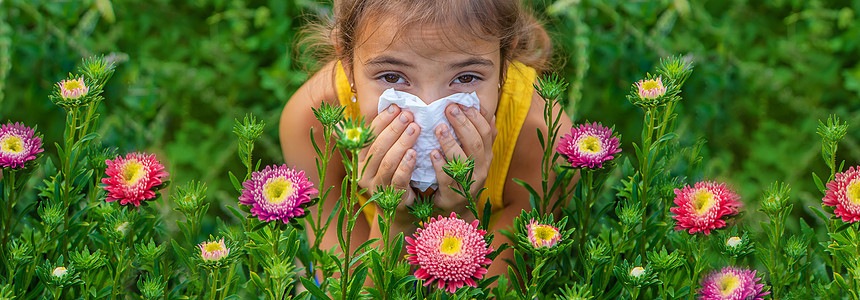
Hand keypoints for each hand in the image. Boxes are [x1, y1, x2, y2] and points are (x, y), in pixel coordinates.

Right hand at [357, 105, 418, 223]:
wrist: (400, 210)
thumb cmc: (397, 175)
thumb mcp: (388, 155)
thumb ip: (387, 136)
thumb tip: (392, 105)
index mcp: (360, 159)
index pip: (368, 136)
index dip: (382, 120)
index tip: (396, 107)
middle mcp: (363, 173)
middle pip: (378, 147)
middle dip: (393, 129)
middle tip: (408, 115)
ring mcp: (375, 187)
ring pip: (387, 162)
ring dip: (401, 143)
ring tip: (415, 128)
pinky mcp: (390, 199)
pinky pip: (398, 180)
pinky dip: (406, 165)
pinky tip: (415, 153)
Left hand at [431, 104, 496, 217]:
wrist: (456, 208)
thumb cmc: (462, 175)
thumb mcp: (475, 157)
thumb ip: (482, 138)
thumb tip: (491, 115)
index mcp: (487, 156)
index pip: (486, 133)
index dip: (475, 117)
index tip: (461, 104)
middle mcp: (481, 169)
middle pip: (475, 144)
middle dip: (462, 124)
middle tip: (448, 109)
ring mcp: (469, 183)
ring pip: (463, 161)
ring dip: (450, 142)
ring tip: (438, 128)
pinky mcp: (453, 195)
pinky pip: (447, 179)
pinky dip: (440, 165)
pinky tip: (432, 153)